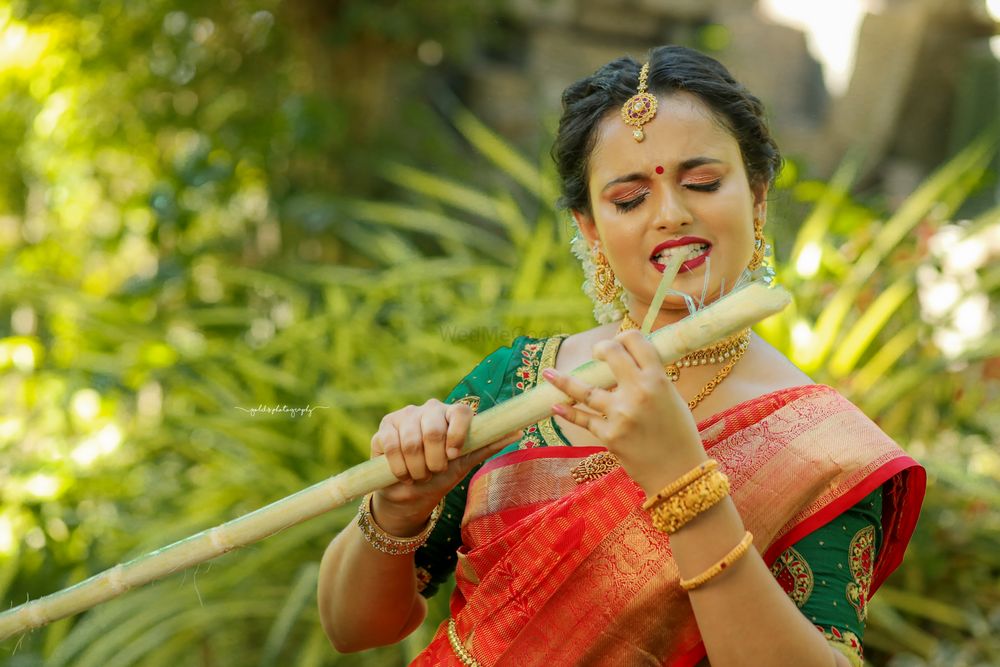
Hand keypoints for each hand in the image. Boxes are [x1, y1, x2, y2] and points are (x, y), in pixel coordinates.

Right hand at [370, 399, 521, 535]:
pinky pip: (391, 446)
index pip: (460, 410)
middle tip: (435, 471)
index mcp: (451, 413)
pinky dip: (399, 467)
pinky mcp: (383, 428)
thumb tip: (518, 431)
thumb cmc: (442, 474)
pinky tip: (403, 474)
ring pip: (411, 441)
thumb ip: (487, 445)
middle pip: (433, 429)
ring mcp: (404, 416)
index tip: (454, 455)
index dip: (458, 433)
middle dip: (434, 459)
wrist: (410, 494)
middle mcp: (428, 409)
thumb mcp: (465, 463)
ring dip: (416, 468)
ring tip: (419, 475)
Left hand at [542, 330, 705, 494]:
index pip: (635, 341)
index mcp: (658, 380)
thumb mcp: (673, 399)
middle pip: (610, 354)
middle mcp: (638, 392)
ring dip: (562, 381)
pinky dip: (568, 412)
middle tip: (596, 355)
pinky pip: (583, 419)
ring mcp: (620, 414)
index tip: (619, 344)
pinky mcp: (609, 435)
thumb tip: (629, 364)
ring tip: (548, 374)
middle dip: (600, 349)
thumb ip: (652, 380)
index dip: (624, 338)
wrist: (679, 474)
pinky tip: (556, 407)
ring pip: (584, 389)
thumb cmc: (679, 435)